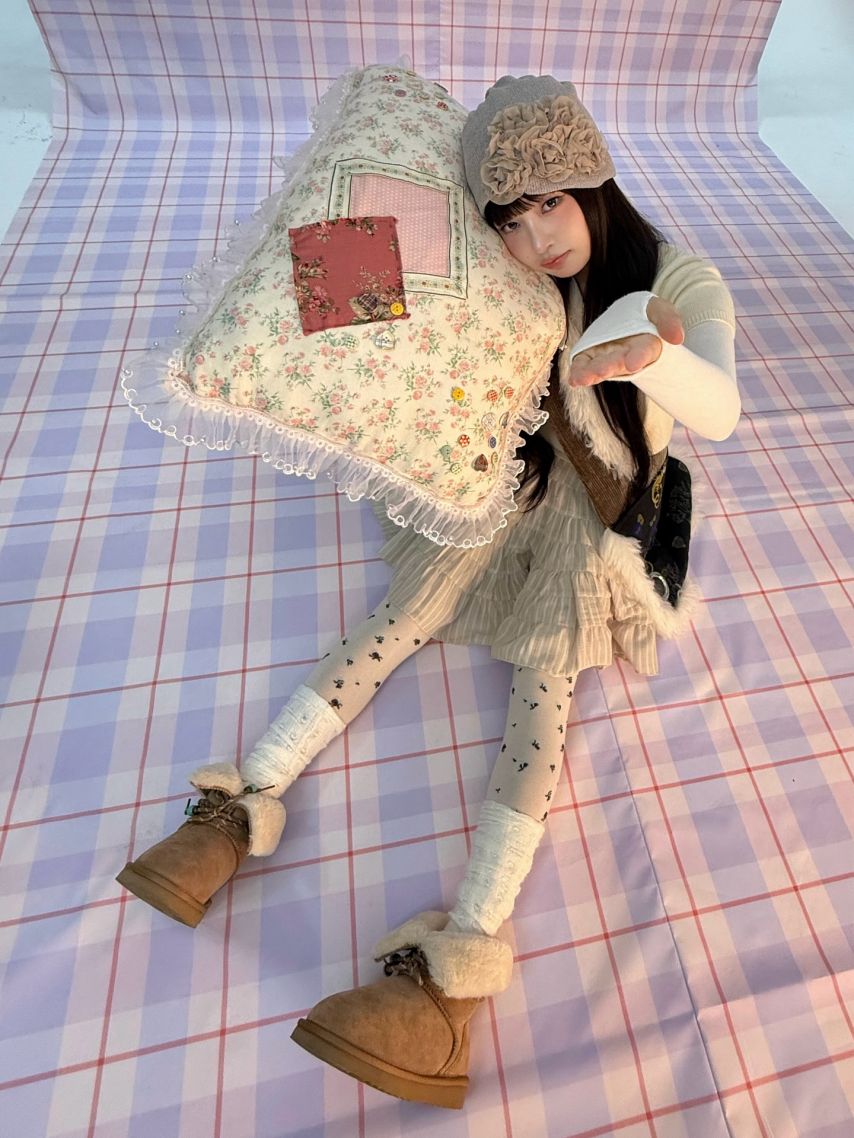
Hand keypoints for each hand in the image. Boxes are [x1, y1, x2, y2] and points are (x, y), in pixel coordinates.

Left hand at [567, 297, 684, 387]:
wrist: (630, 316)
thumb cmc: (647, 316)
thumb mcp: (661, 310)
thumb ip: (669, 320)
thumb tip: (676, 338)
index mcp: (645, 346)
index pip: (642, 352)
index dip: (638, 357)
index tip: (633, 363)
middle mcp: (625, 356)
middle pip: (618, 363)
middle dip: (610, 366)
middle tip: (602, 371)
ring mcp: (607, 357)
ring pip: (599, 368)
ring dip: (591, 374)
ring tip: (583, 379)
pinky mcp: (590, 356)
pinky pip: (583, 366)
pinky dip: (578, 373)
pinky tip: (574, 379)